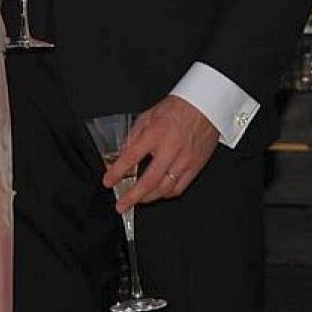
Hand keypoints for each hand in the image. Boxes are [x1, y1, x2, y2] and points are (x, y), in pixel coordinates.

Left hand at [103, 96, 219, 212]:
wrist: (203, 107)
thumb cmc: (176, 109)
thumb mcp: (148, 116)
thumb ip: (133, 137)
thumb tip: (122, 155)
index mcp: (155, 134)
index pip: (131, 157)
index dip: (116, 172)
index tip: (108, 181)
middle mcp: (170, 149)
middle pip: (148, 180)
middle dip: (132, 196)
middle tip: (121, 205)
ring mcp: (184, 160)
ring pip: (164, 188)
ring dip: (148, 198)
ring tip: (137, 200)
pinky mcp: (195, 166)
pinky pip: (179, 187)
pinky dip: (166, 194)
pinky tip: (158, 193)